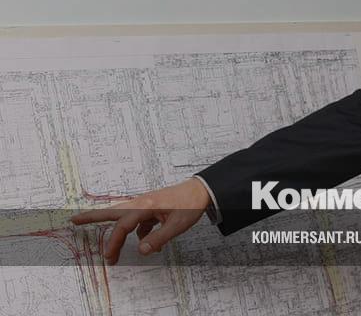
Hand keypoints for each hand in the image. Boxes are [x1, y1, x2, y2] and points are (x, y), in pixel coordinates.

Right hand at [70, 177, 211, 264]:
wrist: (201, 190)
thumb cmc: (190, 205)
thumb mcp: (177, 225)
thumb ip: (158, 238)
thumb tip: (141, 250)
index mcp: (145, 206)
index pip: (124, 226)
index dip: (115, 242)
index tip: (110, 256)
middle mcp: (141, 203)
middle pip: (112, 212)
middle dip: (92, 217)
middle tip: (73, 221)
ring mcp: (145, 204)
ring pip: (124, 218)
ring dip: (117, 232)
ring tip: (111, 248)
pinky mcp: (151, 208)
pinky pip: (139, 221)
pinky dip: (139, 232)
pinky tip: (149, 242)